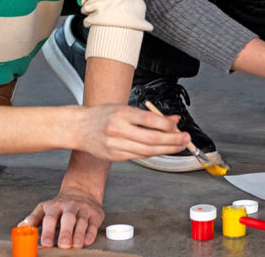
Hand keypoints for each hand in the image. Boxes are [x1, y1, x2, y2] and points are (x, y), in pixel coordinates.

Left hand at [21, 186, 102, 248]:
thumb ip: (33, 219)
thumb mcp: (44, 208)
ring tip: (75, 245)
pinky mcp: (95, 214)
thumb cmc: (60, 205)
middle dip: (66, 232)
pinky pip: (93, 224)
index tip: (46, 242)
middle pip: (68, 218)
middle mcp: (70, 206)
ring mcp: (84, 209)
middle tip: (63, 244)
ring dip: (79, 234)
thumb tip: (21, 228)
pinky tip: (86, 241)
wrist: (82, 190)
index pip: (50, 217)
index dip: (48, 230)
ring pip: (82, 221)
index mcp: (55, 206)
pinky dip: (90, 233)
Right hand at [74, 104, 189, 160]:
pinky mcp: (114, 156)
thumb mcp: (125, 108)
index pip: (149, 120)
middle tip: (185, 139)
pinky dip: (152, 153)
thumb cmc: (103, 115)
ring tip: (178, 146)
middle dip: (172, 141)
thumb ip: (149, 115)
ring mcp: (115, 144)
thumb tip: (173, 120)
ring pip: (146, 151)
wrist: (79, 127)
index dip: (167, 126)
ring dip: (166, 150)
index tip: (178, 127)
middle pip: (151, 139)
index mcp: (121, 113)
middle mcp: (118, 129)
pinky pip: (138, 156)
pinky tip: (162, 150)